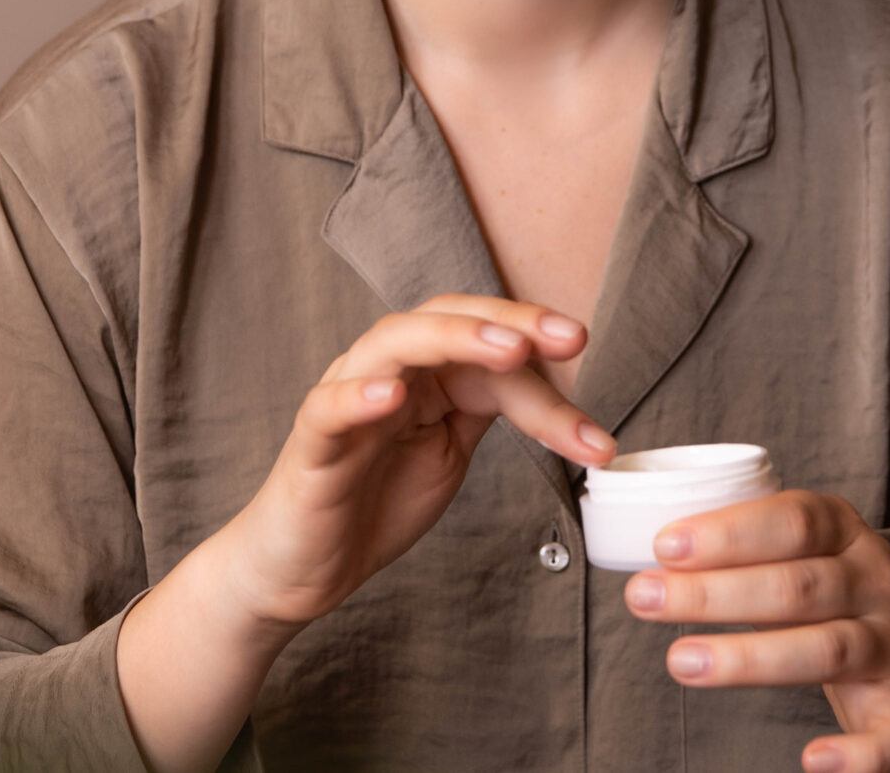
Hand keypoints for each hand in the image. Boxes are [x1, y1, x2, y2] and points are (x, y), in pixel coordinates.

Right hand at [118, 296, 613, 772]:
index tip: (587, 355)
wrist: (301, 568)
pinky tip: (394, 395)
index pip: (486, 342)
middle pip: (445, 319)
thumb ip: (487, 411)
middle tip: (570, 337)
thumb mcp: (449, 452)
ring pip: (393, 344)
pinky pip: (330, 408)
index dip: (540, 349)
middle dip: (511, 323)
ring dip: (454, 339)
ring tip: (508, 349)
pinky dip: (360, 395)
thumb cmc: (372, 502)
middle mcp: (385, 370)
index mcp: (424, 372)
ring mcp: (345, 398)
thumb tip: (557, 390)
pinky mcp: (311, 443)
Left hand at [623, 490, 889, 772]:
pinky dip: (858, 756)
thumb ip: (741, 540)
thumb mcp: (800, 544)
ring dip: (750, 658)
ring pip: (825, 651)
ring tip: (681, 660)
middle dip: (714, 594)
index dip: (728, 533)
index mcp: (844, 531)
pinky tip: (813, 761)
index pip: (791, 521)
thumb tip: (647, 545)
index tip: (664, 545)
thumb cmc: (828, 582)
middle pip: (796, 588)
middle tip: (643, 597)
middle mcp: (873, 583)